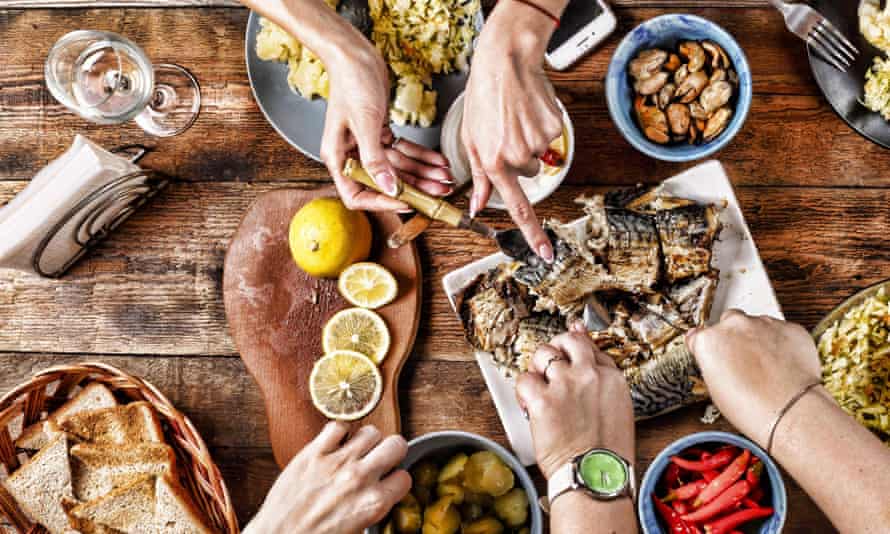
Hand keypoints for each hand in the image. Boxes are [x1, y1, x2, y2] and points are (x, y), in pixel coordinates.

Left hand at [246, 423, 409, 533]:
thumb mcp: (357, 531)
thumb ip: (373, 507)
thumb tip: (381, 493)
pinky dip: (339, 432)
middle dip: (391, 452)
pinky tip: (335, 443)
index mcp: (373, 503)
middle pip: (397, 444)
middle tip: (380, 459)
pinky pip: (338, 426)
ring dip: (367, 441)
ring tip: (357, 451)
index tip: (388, 481)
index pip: (404, 477)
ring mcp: (336, 462)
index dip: (396, 480)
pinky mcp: (313, 452)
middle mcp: (359, 478)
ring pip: (371, 431)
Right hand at [319, 33, 452, 210]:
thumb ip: (376, 159)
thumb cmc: (352, 83)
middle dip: (413, 188)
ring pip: (398, 168)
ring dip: (422, 173)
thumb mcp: (365, 122)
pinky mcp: (379, 134)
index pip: (357, 195)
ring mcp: (367, 145)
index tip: (405, 203)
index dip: (381, 203)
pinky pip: (402, 151)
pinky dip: (420, 156)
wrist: (355, 55)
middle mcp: (352, 155)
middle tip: (437, 194)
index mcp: (339, 158)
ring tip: (444, 178)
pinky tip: (438, 161)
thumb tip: (389, 188)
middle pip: (384, 183)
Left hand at [461, 7, 563, 260]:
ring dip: (531, 143)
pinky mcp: (553, 128)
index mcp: (494, 163)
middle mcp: (517, 156)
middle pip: (529, 173)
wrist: (505, 65)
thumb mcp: (470, 141)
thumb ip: (480, 177)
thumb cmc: (483, 100)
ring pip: (540, 156)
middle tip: (507, 132)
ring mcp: (538, 142)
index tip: (545, 253)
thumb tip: (479, 207)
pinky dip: (542, 128)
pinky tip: (529, 112)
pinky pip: (552, 138)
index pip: (517, 206)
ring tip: (516, 119)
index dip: (532, 233)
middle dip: (520, 158)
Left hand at [515, 323, 634, 477]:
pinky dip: (522, 391)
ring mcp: (565, 384)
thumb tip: (591, 370)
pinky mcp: (543, 399)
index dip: (576, 348)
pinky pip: (524, 379)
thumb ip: (603, 388)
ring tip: (539, 388)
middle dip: (556, 348)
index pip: (591, 347)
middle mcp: (589, 375)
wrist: (595, 476)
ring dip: (536, 368)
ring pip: (543, 354)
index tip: (568, 352)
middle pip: (568, 341)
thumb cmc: (606, 455)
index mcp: (612, 379)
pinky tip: (529, 405)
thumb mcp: (618, 414)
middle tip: (549, 366)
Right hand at [686, 310, 822, 446]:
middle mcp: (734, 325)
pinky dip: (782, 343)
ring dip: (759, 339)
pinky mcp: (790, 328)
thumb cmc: (753, 406)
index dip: (707, 347)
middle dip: (734, 337)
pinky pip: (782, 331)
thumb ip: (713, 364)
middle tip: (743, 361)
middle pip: (729, 322)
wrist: (790, 409)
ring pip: (757, 325)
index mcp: (709, 340)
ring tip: (767, 367)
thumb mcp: (715, 389)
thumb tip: (719, 362)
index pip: (698, 335)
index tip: (714, 355)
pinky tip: (784, 364)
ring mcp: (763, 324)